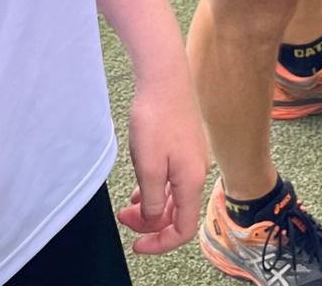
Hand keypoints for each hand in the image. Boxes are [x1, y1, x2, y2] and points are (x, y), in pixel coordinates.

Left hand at [118, 66, 208, 254]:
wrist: (165, 78)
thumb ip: (153, 201)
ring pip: (174, 196)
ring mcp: (193, 158)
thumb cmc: (156, 120)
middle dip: (150, 223)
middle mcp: (197, 172)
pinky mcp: (186, 145)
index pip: (183, 229)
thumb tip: (155, 220)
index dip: (160, 244)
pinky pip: (173, 179)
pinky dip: (157, 188)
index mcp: (192, 181)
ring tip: (128, 203)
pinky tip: (142, 185)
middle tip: (124, 216)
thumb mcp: (149, 167)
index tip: (135, 244)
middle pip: (178, 213)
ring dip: (152, 206)